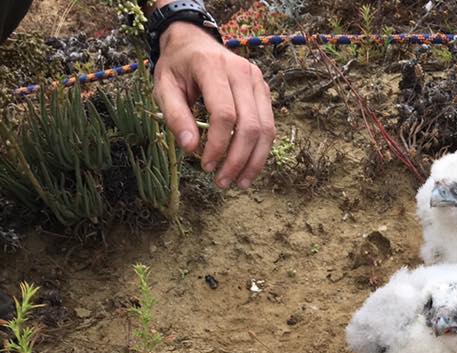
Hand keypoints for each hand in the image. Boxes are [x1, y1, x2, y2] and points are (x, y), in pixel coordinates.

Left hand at [153, 21, 274, 188]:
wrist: (193, 42)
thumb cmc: (177, 67)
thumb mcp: (164, 88)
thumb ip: (175, 116)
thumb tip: (191, 148)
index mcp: (212, 66)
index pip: (224, 114)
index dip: (218, 146)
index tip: (206, 167)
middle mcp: (241, 71)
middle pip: (249, 125)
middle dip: (237, 160)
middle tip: (222, 183)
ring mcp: (256, 80)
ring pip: (265, 129)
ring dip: (254, 161)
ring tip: (239, 183)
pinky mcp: (263, 90)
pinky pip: (268, 126)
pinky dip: (260, 151)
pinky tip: (248, 168)